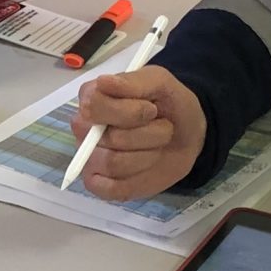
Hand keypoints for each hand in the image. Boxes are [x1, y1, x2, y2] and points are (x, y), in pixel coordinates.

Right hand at [71, 65, 207, 202]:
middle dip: (146, 134)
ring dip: (148, 154)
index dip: (128, 111)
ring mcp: (90, 157)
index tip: (151, 109)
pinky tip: (147, 165)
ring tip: (158, 144)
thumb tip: (103, 82)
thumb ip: (133, 82)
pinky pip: (109, 188)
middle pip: (108, 138)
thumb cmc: (168, 105)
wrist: (186, 134)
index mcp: (92, 98)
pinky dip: (137, 177)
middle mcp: (84, 129)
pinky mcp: (99, 184)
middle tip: (162, 127)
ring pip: (114, 163)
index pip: (93, 106)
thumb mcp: (160, 83)